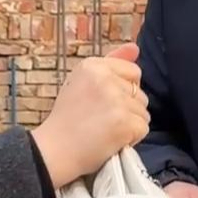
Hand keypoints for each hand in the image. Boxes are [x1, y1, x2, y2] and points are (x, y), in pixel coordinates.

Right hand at [32, 43, 149, 188]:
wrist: (54, 151)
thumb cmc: (67, 119)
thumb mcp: (82, 81)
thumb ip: (111, 62)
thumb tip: (135, 46)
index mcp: (93, 65)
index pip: (133, 72)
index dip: (123, 91)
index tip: (104, 103)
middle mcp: (105, 78)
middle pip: (139, 93)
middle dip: (127, 108)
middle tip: (102, 119)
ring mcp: (116, 100)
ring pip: (143, 111)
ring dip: (130, 124)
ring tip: (106, 130)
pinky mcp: (124, 121)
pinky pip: (143, 128)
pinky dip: (132, 138)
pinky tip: (112, 140)